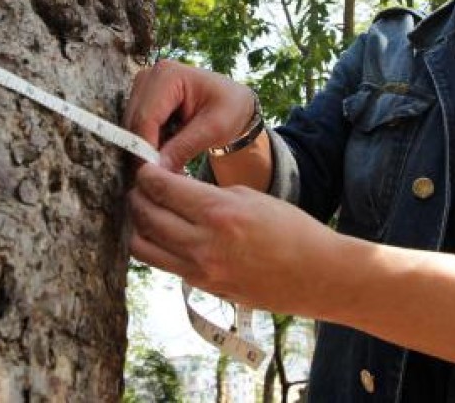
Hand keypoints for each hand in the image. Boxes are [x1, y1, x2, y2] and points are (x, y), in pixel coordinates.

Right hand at [123, 60, 254, 171]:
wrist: (233, 102)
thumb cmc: (230, 109)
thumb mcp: (214, 129)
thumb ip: (184, 147)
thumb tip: (156, 170)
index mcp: (168, 74)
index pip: (146, 118)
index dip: (146, 149)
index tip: (155, 176)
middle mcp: (149, 75)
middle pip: (134, 123)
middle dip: (145, 153)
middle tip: (162, 178)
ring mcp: (143, 86)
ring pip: (132, 128)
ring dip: (146, 150)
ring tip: (167, 168)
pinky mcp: (142, 99)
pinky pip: (136, 129)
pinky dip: (148, 145)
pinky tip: (164, 156)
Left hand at [128, 161, 333, 313]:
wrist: (317, 275)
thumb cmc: (291, 229)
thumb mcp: (250, 197)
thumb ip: (208, 194)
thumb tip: (175, 189)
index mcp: (218, 212)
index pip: (162, 189)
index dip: (147, 174)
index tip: (145, 167)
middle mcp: (203, 244)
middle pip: (146, 216)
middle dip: (137, 196)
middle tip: (140, 185)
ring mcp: (200, 270)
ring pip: (143, 246)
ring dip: (138, 224)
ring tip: (145, 210)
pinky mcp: (202, 286)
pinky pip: (164, 263)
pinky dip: (156, 246)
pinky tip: (163, 233)